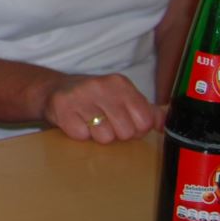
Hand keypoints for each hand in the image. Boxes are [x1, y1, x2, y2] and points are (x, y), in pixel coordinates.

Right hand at [42, 73, 157, 143]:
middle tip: (105, 123)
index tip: (125, 122)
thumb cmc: (95, 98)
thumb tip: (164, 124)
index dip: (137, 129)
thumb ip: (147, 110)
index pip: (145, 121)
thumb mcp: (123, 97)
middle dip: (117, 134)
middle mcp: (101, 86)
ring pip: (104, 137)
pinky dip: (80, 134)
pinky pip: (82, 136)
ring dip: (97, 135)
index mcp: (120, 84)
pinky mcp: (62, 109)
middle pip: (126, 132)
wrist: (55, 90)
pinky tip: (76, 122)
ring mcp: (80, 97)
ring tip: (90, 122)